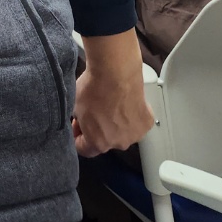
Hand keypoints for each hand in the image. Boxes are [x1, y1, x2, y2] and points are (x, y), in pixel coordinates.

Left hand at [73, 29, 155, 156]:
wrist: (115, 71)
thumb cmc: (93, 88)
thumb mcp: (74, 107)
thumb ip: (78, 123)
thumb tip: (81, 125)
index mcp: (98, 143)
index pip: (84, 149)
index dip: (78, 137)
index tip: (78, 127)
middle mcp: (119, 144)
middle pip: (105, 141)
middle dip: (98, 130)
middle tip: (95, 112)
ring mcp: (135, 134)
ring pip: (122, 133)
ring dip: (116, 124)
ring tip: (111, 105)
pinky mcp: (147, 123)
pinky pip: (136, 123)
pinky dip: (132, 116)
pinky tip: (125, 102)